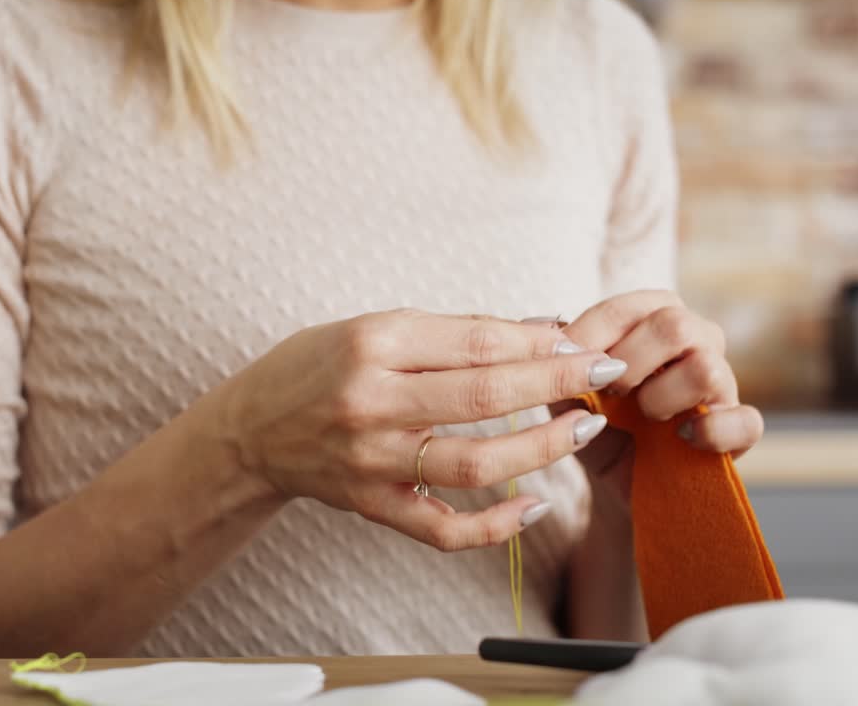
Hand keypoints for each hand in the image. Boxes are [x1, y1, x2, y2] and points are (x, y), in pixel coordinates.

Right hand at [220, 309, 626, 551]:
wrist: (251, 429)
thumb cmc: (317, 365)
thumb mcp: (375, 328)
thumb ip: (455, 332)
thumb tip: (542, 329)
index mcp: (372, 344)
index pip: (476, 343)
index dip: (540, 343)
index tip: (583, 342)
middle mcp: (370, 402)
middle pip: (485, 396)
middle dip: (557, 383)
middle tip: (606, 373)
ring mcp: (371, 461)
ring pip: (475, 463)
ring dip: (541, 447)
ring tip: (583, 430)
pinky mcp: (371, 506)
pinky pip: (443, 529)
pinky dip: (496, 526)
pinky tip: (535, 506)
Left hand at [559, 291, 763, 500]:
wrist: (619, 482)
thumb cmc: (599, 425)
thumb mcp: (570, 393)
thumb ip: (563, 364)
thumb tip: (560, 342)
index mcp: (655, 318)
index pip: (627, 308)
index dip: (590, 336)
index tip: (564, 365)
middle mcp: (698, 339)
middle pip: (675, 324)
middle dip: (629, 362)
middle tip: (610, 391)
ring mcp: (724, 381)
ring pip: (705, 367)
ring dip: (661, 396)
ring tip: (645, 416)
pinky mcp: (740, 428)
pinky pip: (745, 421)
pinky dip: (711, 432)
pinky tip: (682, 439)